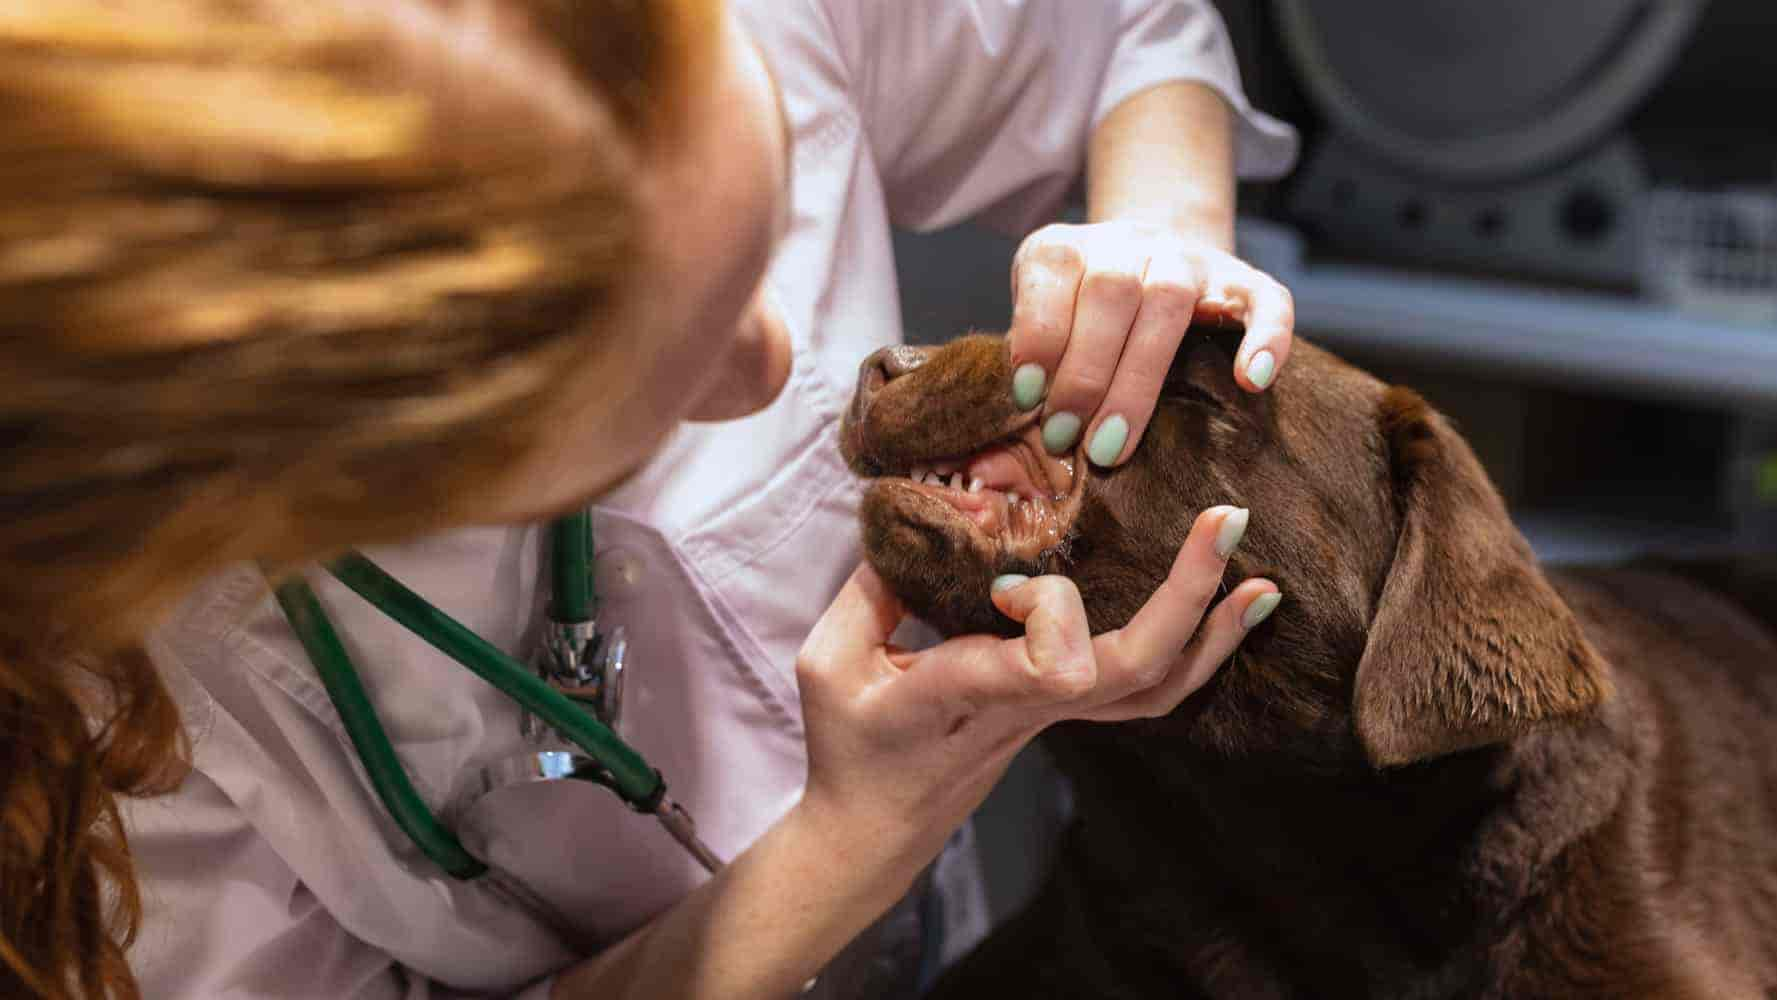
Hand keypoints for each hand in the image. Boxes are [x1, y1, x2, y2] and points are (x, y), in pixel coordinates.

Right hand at [791, 505, 1279, 869]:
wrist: (875, 830)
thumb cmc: (850, 748)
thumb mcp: (828, 663)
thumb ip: (870, 587)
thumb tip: (917, 516)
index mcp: (971, 695)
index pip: (1050, 668)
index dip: (1051, 615)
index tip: (1005, 585)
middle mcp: (1030, 707)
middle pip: (1135, 668)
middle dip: (1187, 595)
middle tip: (1225, 522)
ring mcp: (1057, 716)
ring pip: (1157, 688)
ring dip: (1212, 631)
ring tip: (1260, 578)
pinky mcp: (1066, 712)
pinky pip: (1147, 690)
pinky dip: (1196, 652)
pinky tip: (1227, 612)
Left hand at [1006, 219, 1293, 466]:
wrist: (1145, 263)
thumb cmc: (1075, 318)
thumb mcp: (1038, 322)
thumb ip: (1031, 356)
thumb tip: (1033, 426)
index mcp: (1068, 246)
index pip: (1055, 273)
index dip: (1040, 337)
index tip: (1029, 398)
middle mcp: (1130, 242)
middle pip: (1112, 292)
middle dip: (1085, 374)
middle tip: (1066, 437)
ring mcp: (1190, 259)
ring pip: (1170, 298)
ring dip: (1138, 377)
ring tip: (1112, 444)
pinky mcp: (1243, 282)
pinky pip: (1267, 300)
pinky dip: (1266, 338)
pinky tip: (1252, 382)